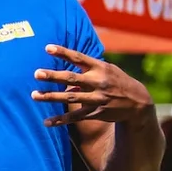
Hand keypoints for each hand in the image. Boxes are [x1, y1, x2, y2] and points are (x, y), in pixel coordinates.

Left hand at [32, 45, 152, 127]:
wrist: (138, 103)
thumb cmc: (117, 81)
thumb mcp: (108, 69)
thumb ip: (89, 69)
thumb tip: (66, 73)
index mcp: (100, 68)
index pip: (79, 58)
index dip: (63, 52)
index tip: (47, 48)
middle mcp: (98, 82)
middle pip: (71, 78)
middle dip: (53, 76)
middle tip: (36, 73)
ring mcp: (97, 98)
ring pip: (70, 98)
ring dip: (51, 97)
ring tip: (34, 95)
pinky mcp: (96, 112)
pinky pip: (75, 117)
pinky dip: (60, 120)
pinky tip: (46, 122)